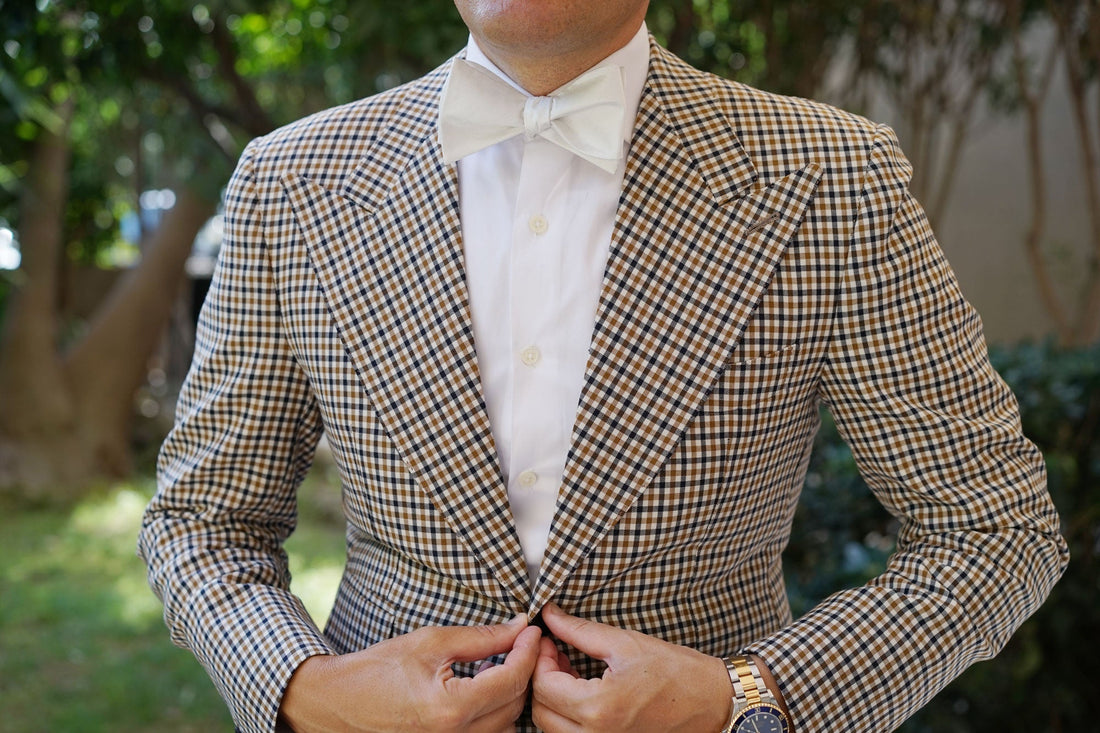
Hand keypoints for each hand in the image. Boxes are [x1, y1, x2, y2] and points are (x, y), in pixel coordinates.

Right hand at [278, 615, 540, 731]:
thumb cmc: (377, 670)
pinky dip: (495, 713)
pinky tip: (484, 689)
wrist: (337, 702)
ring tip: (501, 665)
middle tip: (522, 642)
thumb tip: (518, 627)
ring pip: (506, 725)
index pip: (511, 679)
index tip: (532, 630)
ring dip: (511, 694)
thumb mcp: (431, 642)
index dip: (528, 650)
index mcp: (451, 709)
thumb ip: (481, 638)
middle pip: (515, 705)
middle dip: (524, 670)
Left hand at [531, 603, 731, 731]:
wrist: (713, 701)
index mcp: (599, 708)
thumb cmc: (676, 672)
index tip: (547, 639)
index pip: (542, 685)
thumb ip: (578, 630)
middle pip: (541, 711)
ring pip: (552, 728)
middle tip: (555, 652)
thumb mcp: (624, 643)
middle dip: (541, 678)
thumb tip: (549, 616)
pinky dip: (567, 715)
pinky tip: (582, 690)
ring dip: (552, 698)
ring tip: (570, 670)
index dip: (538, 657)